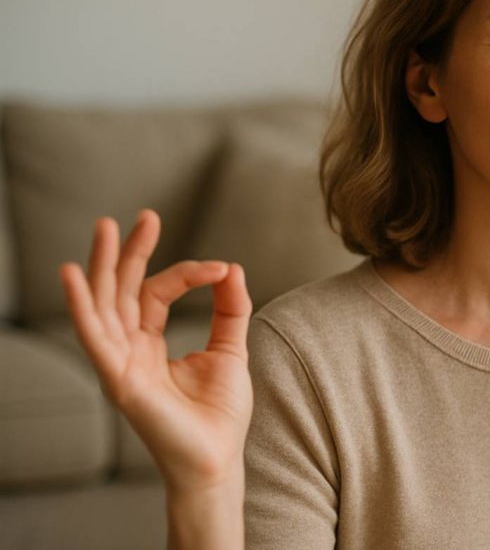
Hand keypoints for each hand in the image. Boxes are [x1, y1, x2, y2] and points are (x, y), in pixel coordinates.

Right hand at [58, 209, 252, 490]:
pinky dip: (81, 306)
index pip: (157, 292)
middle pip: (121, 290)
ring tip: (104, 228)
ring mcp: (120, 363)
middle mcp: (129, 348)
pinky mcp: (118, 379)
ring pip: (104, 305)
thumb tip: (232, 267)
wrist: (218, 458)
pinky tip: (72, 276)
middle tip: (144, 216)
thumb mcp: (230, 349)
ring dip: (102, 266)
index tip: (220, 268)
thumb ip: (230, 309)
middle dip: (129, 251)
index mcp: (150, 342)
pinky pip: (94, 337)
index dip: (187, 273)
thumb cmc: (219, 412)